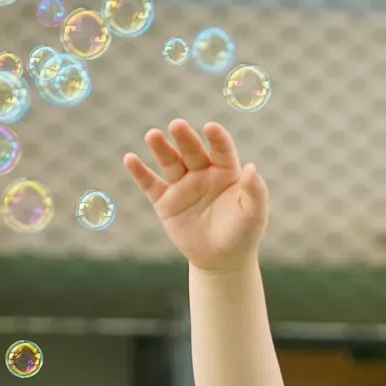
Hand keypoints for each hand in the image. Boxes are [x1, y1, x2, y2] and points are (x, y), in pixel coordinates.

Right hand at [124, 120, 269, 273]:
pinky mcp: (165, 203)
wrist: (223, 260)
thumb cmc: (244, 233)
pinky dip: (140, 172)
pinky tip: (130, 159)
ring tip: (153, 135)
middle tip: (176, 124)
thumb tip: (251, 167)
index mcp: (226, 171)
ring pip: (170, 162)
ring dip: (161, 148)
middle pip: (192, 151)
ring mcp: (183, 186)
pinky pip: (151, 185)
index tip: (210, 128)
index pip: (221, 149)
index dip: (217, 138)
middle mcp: (203, 173)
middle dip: (184, 138)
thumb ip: (255, 190)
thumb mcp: (255, 213)